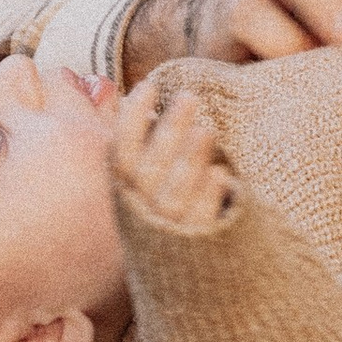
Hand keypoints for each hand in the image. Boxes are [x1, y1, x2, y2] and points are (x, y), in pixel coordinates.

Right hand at [112, 79, 235, 234]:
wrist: (187, 254)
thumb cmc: (165, 195)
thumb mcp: (146, 165)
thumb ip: (138, 133)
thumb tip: (123, 89)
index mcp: (125, 188)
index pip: (120, 151)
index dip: (131, 119)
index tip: (149, 86)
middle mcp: (141, 210)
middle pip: (150, 168)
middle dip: (169, 130)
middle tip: (189, 97)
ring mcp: (168, 229)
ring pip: (174, 195)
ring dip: (189, 161)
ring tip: (206, 130)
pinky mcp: (196, 241)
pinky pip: (200, 220)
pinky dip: (208, 197)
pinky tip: (221, 174)